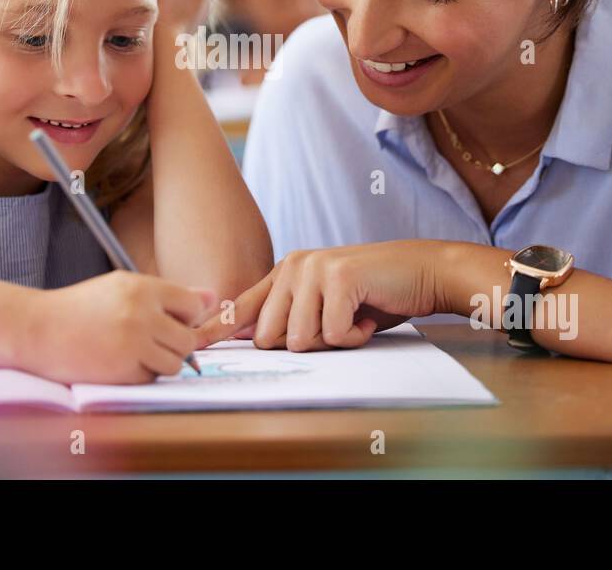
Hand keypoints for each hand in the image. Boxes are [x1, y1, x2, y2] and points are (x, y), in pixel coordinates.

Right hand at [27, 271, 217, 383]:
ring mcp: (132, 344)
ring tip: (133, 352)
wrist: (36, 329)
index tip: (172, 321)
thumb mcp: (121, 287)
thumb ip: (167, 294)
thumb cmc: (80, 307)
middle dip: (176, 344)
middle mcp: (141, 314)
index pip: (194, 305)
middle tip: (151, 341)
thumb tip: (213, 299)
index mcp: (142, 288)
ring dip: (160, 362)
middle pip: (189, 339)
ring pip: (175, 363)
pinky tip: (118, 362)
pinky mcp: (122, 371)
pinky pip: (151, 378)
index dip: (187, 317)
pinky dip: (140, 375)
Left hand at [195, 240, 458, 351]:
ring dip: (333, 339)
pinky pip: (333, 333)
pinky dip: (354, 335)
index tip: (192, 344)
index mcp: (284, 274)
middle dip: (306, 344)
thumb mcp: (324, 306)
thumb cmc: (372, 295)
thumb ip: (289, 318)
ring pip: (300, 339)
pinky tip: (367, 313)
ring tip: (353, 316)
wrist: (419, 272)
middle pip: (270, 337)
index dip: (216, 329)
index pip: (242, 307)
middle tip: (336, 324)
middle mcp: (292, 267)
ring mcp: (314, 268)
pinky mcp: (338, 277)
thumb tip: (251, 342)